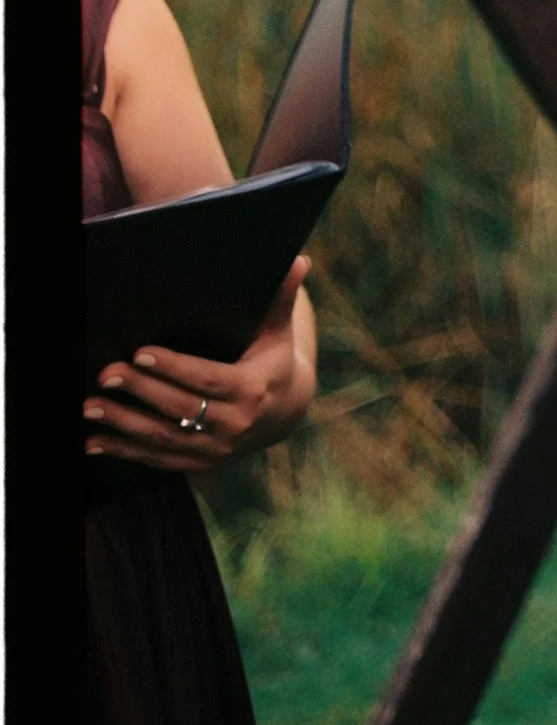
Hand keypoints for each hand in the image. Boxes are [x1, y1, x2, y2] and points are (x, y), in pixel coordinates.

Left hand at [84, 257, 316, 472]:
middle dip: (139, 391)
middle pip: (179, 408)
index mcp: (251, 390)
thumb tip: (297, 261)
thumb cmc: (273, 362)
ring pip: (162, 437)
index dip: (173, 368)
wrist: (284, 414)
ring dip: (122, 424)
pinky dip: (123, 451)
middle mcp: (233, 425)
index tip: (140, 352)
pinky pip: (156, 459)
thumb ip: (280, 300)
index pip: (206, 379)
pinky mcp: (198, 464)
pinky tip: (92, 443)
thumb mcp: (278, 334)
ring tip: (90, 407)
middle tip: (106, 373)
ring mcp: (214, 450)